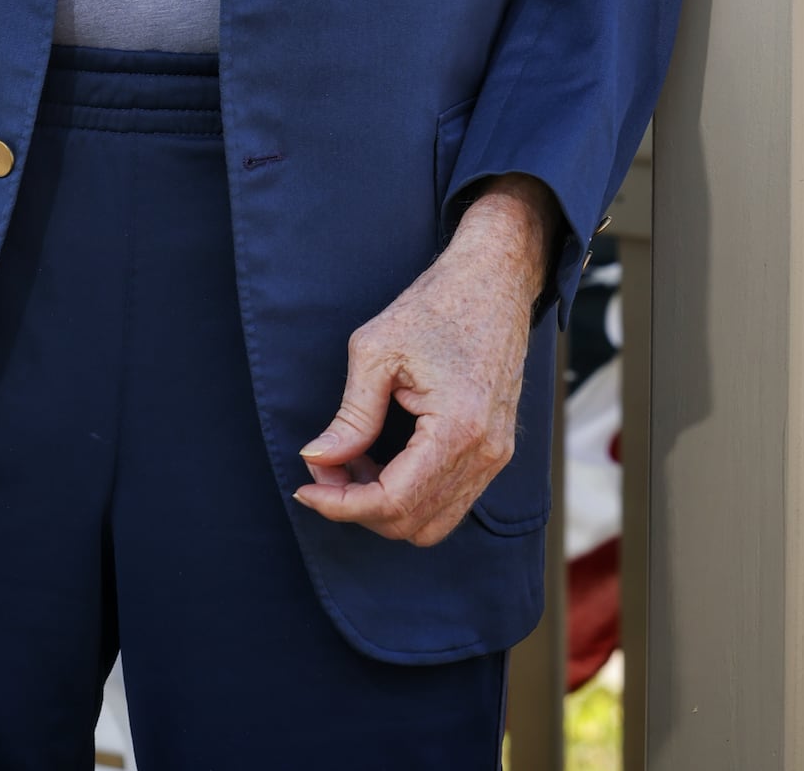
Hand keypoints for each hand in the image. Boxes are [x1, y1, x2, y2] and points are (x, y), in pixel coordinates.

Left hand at [294, 175, 558, 546]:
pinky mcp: (496, 448)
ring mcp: (496, 454)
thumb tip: (317, 460)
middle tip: (323, 468)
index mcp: (457, 429)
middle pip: (413, 525)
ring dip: (384, 505)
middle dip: (358, 506)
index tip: (307, 488)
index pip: (393, 502)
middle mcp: (485, 453)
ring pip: (434, 522)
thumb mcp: (376, 350)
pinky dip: (410, 493)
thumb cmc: (437, 304)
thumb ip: (351, 416)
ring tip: (351, 462)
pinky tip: (381, 457)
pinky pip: (451, 498)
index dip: (342, 504)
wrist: (494, 277)